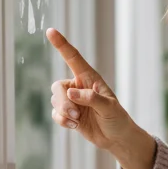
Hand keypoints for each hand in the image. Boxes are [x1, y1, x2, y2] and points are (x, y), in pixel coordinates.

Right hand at [46, 28, 135, 151]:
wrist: (116, 137)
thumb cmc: (117, 118)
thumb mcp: (109, 107)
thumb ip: (90, 98)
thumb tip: (70, 92)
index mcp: (90, 78)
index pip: (73, 58)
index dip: (61, 44)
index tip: (50, 31)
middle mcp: (78, 86)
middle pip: (58, 87)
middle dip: (63, 101)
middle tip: (75, 114)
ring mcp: (72, 100)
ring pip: (55, 101)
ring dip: (64, 113)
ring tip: (78, 120)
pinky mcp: (68, 114)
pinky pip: (55, 114)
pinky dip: (62, 120)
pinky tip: (74, 126)